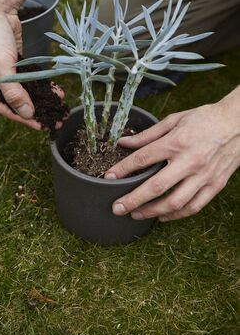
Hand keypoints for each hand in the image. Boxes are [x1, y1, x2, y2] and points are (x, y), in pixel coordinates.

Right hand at [0, 0, 63, 129]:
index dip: (23, 118)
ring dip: (41, 99)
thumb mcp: (2, 66)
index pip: (3, 108)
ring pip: (24, 93)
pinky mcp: (13, 67)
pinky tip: (55, 92)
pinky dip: (41, 86)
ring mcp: (1, 76)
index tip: (41, 126)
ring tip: (59, 108)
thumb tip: (27, 113)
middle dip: (36, 110)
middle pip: (14, 103)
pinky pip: (28, 81)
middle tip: (55, 121)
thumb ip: (14, 92)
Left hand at [105, 100, 239, 221]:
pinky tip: (162, 216)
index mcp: (177, 142)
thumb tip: (124, 142)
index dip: (122, 169)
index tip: (108, 177)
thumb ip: (148, 134)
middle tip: (117, 208)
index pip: (143, 159)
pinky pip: (194, 206)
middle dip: (133, 200)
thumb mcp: (174, 120)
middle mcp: (189, 161)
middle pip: (156, 186)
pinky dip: (176, 215)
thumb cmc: (204, 119)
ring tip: (136, 215)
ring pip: (175, 202)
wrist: (238, 123)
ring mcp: (204, 176)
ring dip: (152, 212)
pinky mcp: (215, 185)